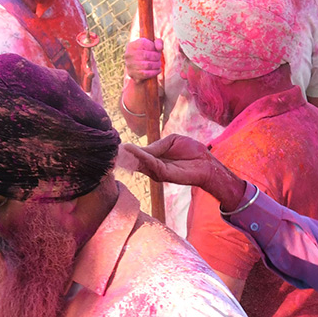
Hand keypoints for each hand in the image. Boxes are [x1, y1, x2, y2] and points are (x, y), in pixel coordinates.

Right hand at [118, 136, 246, 210]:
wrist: (206, 162)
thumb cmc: (191, 151)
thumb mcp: (171, 141)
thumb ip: (156, 145)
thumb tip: (141, 149)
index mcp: (154, 158)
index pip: (136, 154)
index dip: (126, 150)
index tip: (114, 144)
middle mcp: (153, 167)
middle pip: (134, 161)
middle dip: (123, 156)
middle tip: (110, 149)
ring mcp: (158, 172)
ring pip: (140, 163)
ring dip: (130, 155)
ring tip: (120, 148)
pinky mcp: (165, 174)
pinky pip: (150, 164)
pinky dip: (141, 157)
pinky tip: (133, 150)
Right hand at [125, 37, 163, 80]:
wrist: (137, 67)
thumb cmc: (147, 53)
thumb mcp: (152, 45)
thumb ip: (158, 42)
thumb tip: (159, 48)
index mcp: (131, 45)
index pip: (143, 44)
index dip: (153, 47)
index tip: (157, 50)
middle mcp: (128, 55)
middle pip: (146, 55)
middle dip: (156, 57)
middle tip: (159, 58)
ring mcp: (129, 65)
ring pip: (147, 65)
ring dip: (156, 65)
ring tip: (159, 64)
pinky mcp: (132, 74)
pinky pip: (146, 74)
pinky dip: (154, 72)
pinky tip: (158, 70)